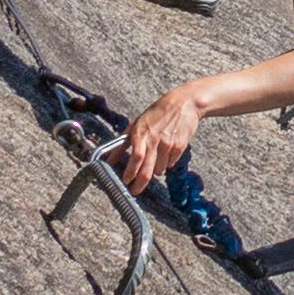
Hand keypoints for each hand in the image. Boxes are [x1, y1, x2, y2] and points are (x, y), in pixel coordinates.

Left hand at [109, 78, 209, 192]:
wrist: (184, 103)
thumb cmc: (157, 112)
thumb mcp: (136, 123)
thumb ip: (122, 143)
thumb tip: (110, 159)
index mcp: (141, 133)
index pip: (135, 157)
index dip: (130, 172)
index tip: (125, 181)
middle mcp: (155, 140)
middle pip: (146, 169)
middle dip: (139, 184)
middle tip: (135, 190)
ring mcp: (168, 144)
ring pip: (160, 170)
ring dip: (155, 171)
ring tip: (155, 161)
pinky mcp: (180, 147)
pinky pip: (171, 164)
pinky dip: (166, 164)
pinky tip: (166, 154)